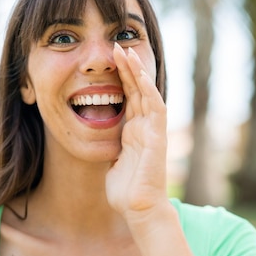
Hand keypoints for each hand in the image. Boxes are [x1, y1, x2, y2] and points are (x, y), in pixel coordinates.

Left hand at [106, 43, 169, 223]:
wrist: (138, 209)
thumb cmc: (125, 190)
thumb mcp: (112, 160)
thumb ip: (110, 145)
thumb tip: (98, 136)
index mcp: (133, 132)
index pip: (128, 97)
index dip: (120, 78)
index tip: (109, 60)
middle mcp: (144, 127)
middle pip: (137, 90)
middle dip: (127, 68)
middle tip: (116, 46)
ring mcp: (152, 131)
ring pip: (147, 93)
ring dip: (137, 72)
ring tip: (125, 52)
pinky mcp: (157, 137)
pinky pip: (154, 108)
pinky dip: (148, 90)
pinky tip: (139, 75)